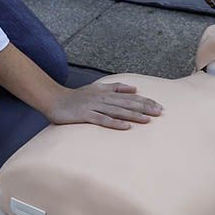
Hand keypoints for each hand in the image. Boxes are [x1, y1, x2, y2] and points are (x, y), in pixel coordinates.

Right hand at [45, 81, 161, 129]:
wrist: (55, 100)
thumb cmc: (77, 97)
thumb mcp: (97, 88)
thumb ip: (115, 87)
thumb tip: (134, 88)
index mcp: (107, 93)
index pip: (131, 97)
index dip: (146, 101)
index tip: (159, 107)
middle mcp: (103, 98)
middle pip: (127, 103)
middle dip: (144, 108)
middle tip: (160, 113)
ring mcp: (94, 106)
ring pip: (118, 111)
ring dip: (133, 115)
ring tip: (147, 120)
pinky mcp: (86, 115)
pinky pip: (103, 120)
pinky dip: (115, 123)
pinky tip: (126, 127)